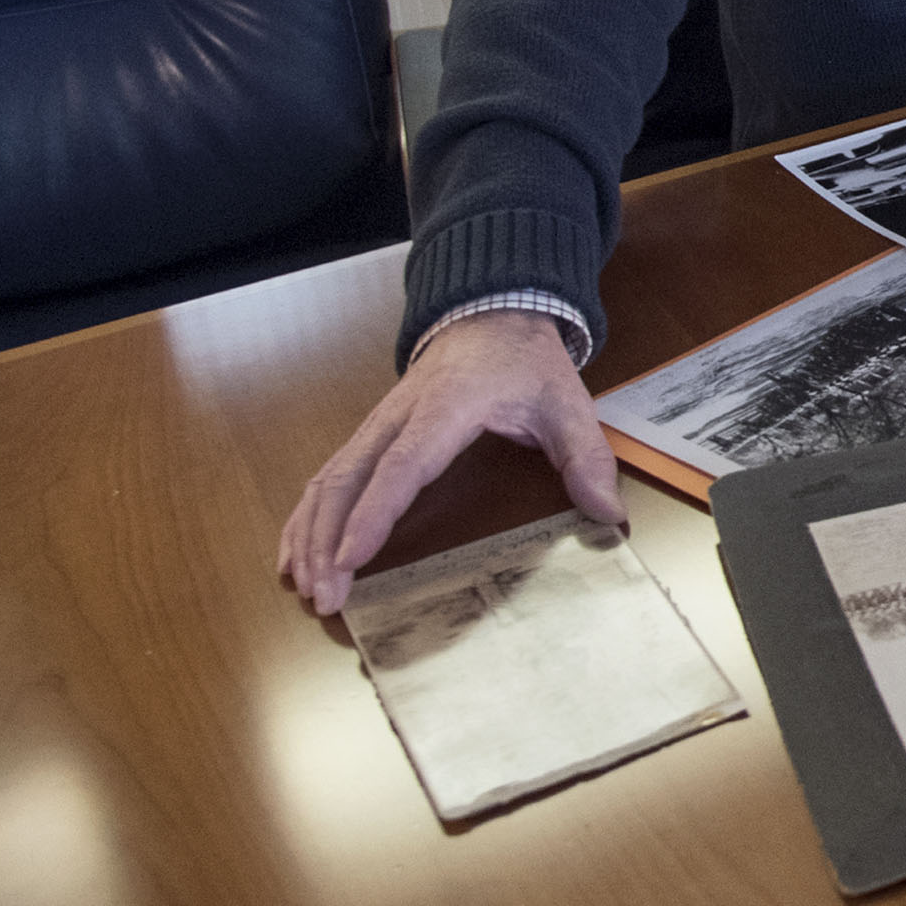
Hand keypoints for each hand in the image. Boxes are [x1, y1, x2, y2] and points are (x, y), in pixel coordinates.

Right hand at [276, 310, 624, 616]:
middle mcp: (400, 417)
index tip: (350, 559)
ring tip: (305, 586)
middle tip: (325, 595)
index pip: (403, 466)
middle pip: (349, 479)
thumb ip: (588, 458)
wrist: (494, 311)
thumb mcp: (568, 403)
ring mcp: (378, 423)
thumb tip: (609, 513)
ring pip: (329, 478)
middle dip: (328, 539)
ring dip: (310, 533)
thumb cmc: (526, 362)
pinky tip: (297, 553)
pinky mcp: (370, 433)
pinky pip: (329, 475)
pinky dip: (307, 515)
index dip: (374, 514)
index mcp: (447, 408)